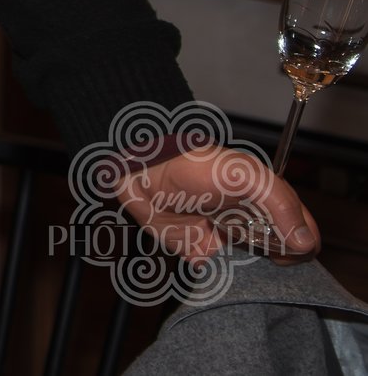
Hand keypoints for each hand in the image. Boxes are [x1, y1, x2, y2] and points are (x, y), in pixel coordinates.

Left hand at [118, 147, 318, 262]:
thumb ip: (279, 202)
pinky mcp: (203, 253)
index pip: (302, 232)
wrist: (143, 172)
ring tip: (236, 260)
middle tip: (259, 253)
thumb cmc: (195, 165)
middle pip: (282, 255)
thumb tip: (304, 242)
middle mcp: (251, 222)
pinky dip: (226, 281)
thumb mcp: (245, 174)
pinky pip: (223, 278)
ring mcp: (228, 239)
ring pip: (256, 269)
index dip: (302, 244)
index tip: (288, 250)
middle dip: (279, 262)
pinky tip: (219, 270)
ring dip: (254, 275)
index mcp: (267, 202)